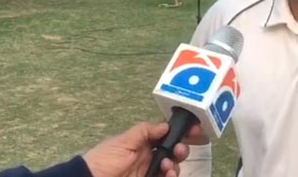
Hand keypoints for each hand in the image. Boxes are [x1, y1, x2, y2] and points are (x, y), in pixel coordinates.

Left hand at [82, 122, 202, 176]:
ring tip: (168, 167)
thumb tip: (165, 125)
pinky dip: (172, 176)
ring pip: (172, 167)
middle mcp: (149, 157)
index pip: (166, 135)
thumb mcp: (122, 141)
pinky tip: (169, 174)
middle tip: (178, 150)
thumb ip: (144, 131)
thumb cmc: (103, 159)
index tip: (194, 129)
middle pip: (173, 151)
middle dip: (181, 148)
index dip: (180, 132)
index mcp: (142, 142)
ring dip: (175, 165)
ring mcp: (150, 172)